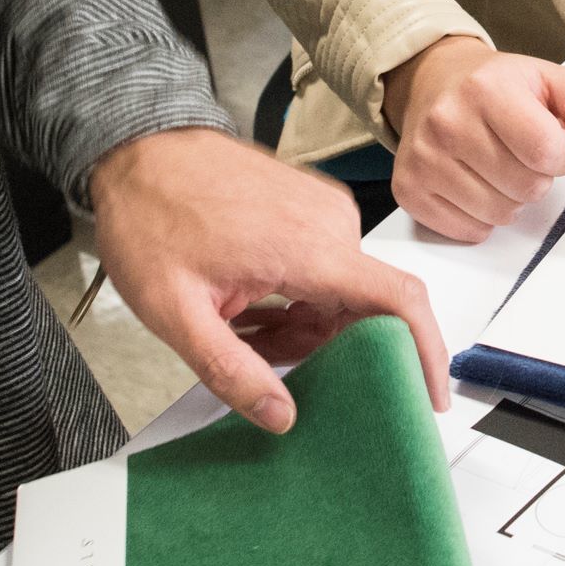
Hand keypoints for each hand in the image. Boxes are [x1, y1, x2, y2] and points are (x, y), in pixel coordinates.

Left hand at [87, 127, 450, 431]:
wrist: (135, 149)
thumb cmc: (149, 217)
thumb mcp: (176, 313)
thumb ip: (231, 371)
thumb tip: (280, 417)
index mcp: (309, 247)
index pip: (399, 301)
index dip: (426, 353)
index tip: (430, 395)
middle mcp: (330, 223)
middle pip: (364, 309)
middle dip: (324, 351)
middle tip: (263, 366)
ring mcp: (322, 211)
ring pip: (339, 294)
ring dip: (301, 327)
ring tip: (237, 330)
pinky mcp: (310, 206)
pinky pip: (324, 269)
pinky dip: (295, 300)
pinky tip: (246, 307)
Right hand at [381, 34, 564, 241]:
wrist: (434, 82)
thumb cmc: (500, 87)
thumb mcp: (556, 81)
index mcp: (487, 87)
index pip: (548, 151)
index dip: (562, 155)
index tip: (551, 141)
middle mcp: (446, 121)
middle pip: (526, 187)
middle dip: (536, 176)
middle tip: (519, 152)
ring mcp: (423, 158)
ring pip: (499, 214)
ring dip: (511, 198)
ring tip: (497, 166)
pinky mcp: (408, 189)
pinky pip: (469, 231)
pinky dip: (482, 217)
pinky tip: (474, 182)